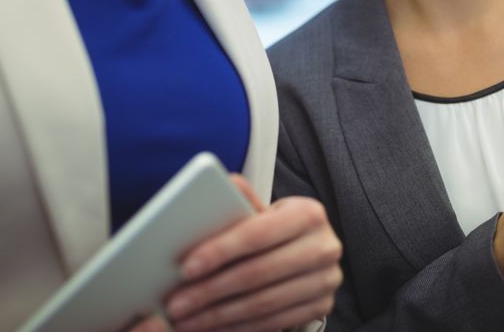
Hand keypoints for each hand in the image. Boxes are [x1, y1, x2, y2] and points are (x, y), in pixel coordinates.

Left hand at [161, 175, 342, 331]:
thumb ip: (241, 202)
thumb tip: (221, 185)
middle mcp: (324, 247)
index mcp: (309, 214)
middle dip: (211, 290)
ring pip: (263, 304)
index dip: (220, 252)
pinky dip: (238, 328)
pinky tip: (213, 327)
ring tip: (187, 320)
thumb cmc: (277, 230)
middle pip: (257, 273)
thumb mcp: (263, 212)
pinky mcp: (322, 305)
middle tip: (177, 304)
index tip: (186, 268)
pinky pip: (273, 322)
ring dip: (219, 315)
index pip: (257, 234)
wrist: (310, 251)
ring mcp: (326, 280)